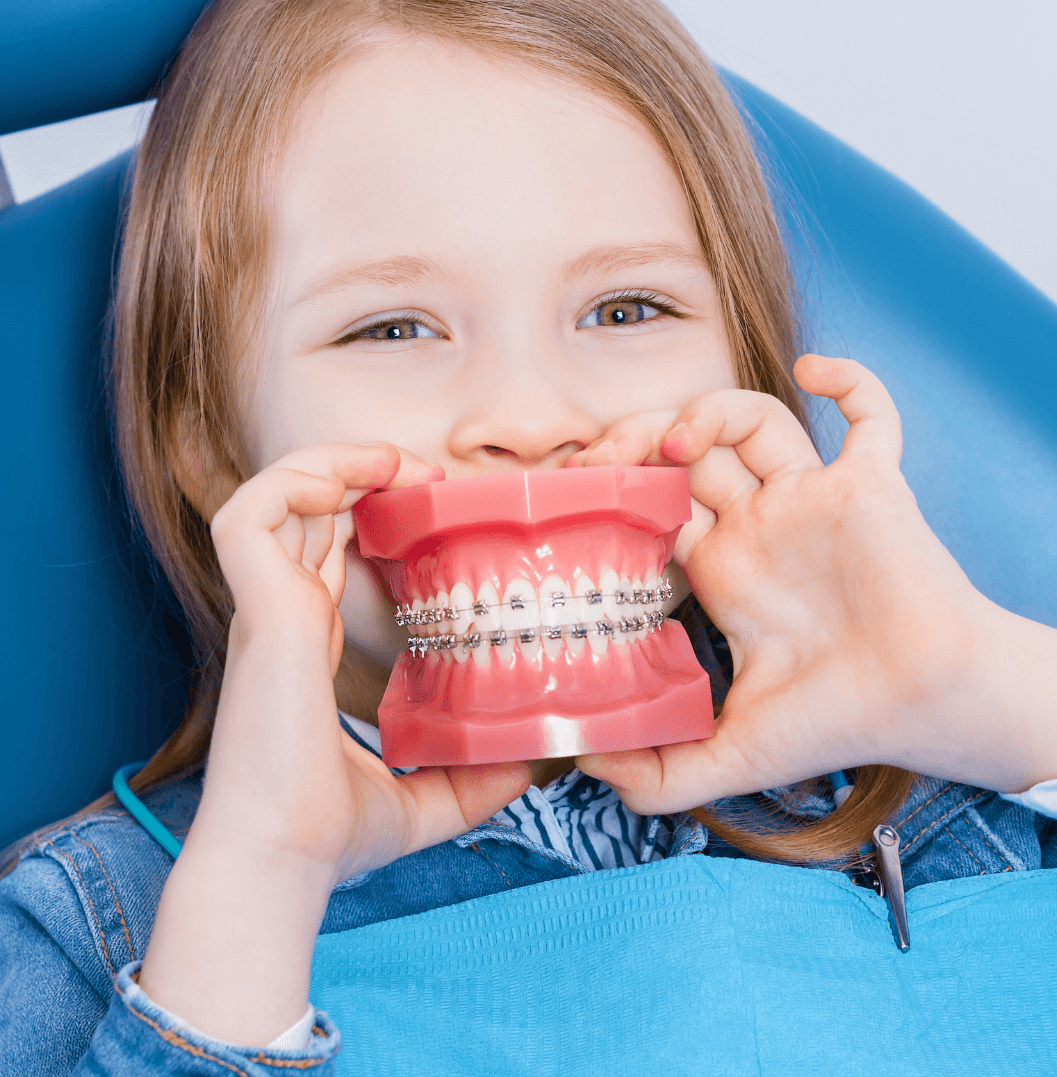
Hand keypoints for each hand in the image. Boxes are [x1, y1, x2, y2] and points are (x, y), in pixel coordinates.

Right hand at [141, 443, 528, 1044]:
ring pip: (276, 495)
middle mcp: (282, 617)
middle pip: (308, 511)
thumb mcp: (422, 799)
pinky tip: (357, 482)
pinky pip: (251, 514)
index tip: (430, 510)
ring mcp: (265, 610)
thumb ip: (473, 778)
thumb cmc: (327, 838)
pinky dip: (296, 480)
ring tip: (396, 464)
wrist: (281, 864)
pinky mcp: (259, 609)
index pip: (328, 553)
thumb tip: (534, 766)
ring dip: (335, 462)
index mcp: (306, 646)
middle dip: (363, 475)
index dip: (369, 516)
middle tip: (426, 477)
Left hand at [569, 356, 1056, 812]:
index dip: (613, 489)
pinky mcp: (872, 486)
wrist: (929, 710)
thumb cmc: (843, 722)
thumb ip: (661, 774)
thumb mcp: (733, 754)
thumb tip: (586, 765)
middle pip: (689, 453)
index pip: (654, 505)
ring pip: (757, 421)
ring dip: (714, 410)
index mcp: (726, 569)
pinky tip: (817, 370)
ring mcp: (815, 500)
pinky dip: (850, 381)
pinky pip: (870, 415)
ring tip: (679, 439)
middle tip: (605, 452)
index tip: (576, 489)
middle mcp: (762, 526)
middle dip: (640, 439)